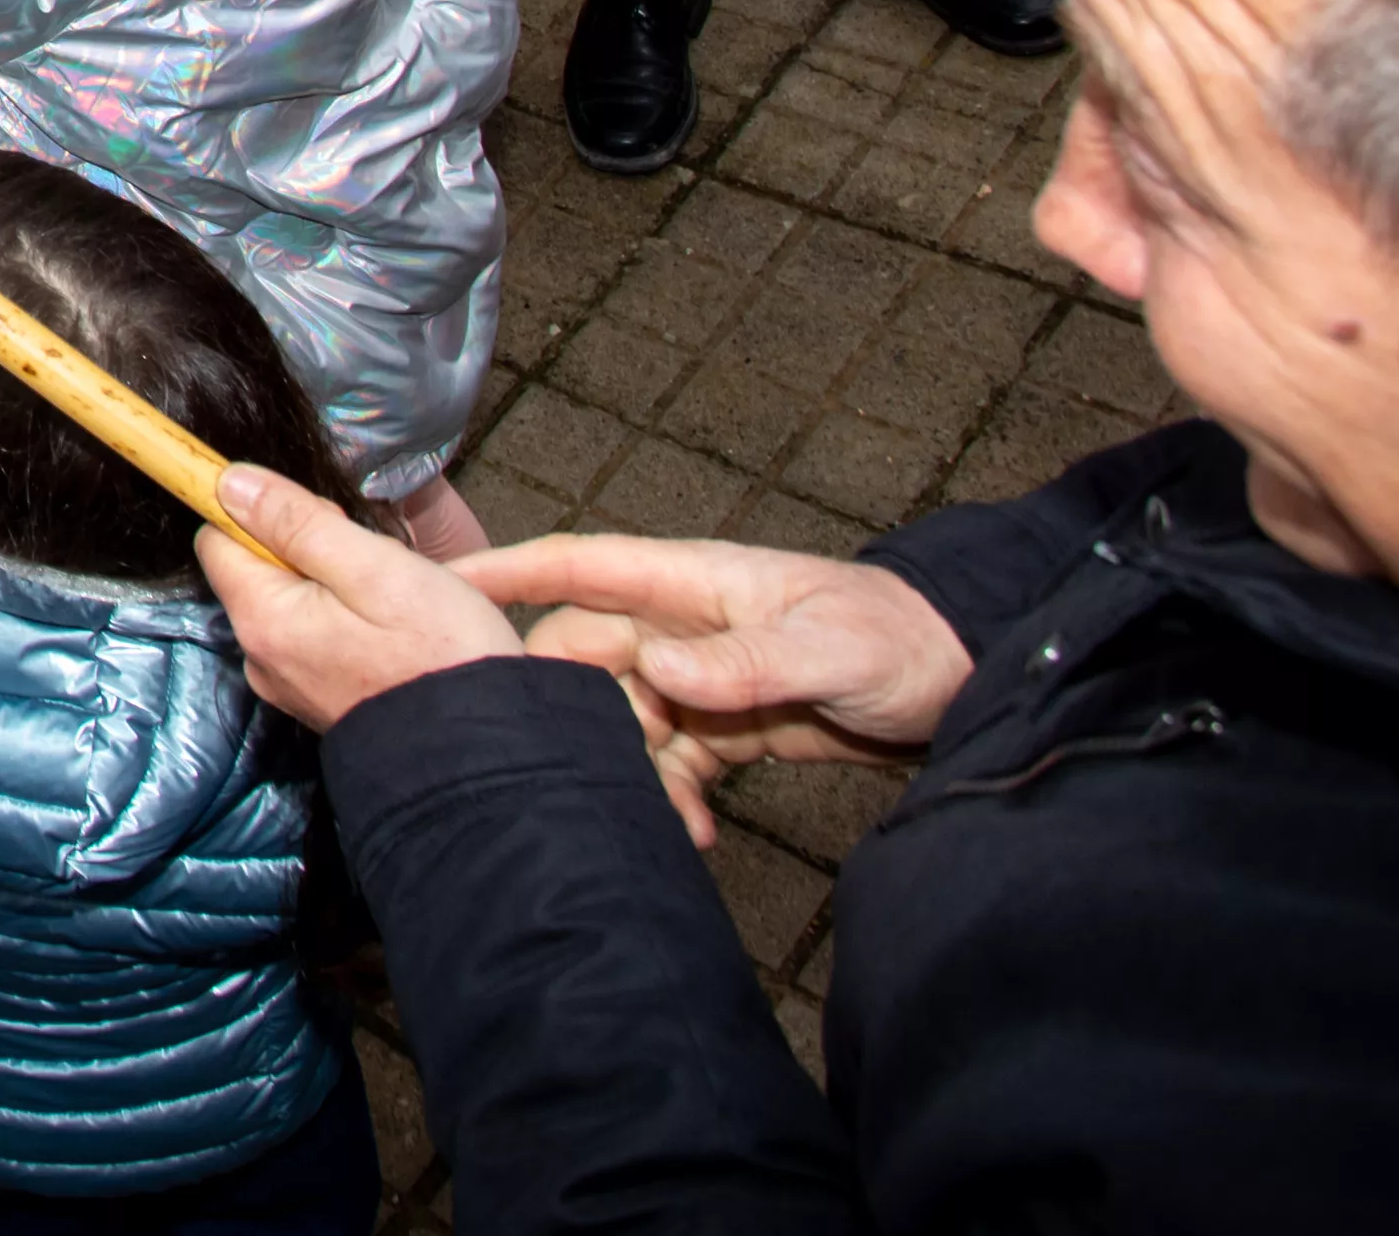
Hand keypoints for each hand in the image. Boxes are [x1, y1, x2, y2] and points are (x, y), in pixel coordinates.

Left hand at [191, 460, 524, 729]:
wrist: (483, 753)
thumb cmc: (439, 656)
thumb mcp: (374, 567)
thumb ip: (296, 521)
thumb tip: (230, 482)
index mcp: (262, 620)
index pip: (217, 539)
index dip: (263, 512)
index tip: (323, 517)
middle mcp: (261, 657)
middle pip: (255, 570)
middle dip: (306, 549)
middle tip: (372, 562)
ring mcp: (289, 684)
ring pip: (289, 602)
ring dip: (331, 585)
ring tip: (390, 600)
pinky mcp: (318, 698)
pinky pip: (313, 638)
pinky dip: (343, 621)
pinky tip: (390, 629)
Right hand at [458, 531, 972, 849]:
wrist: (960, 681)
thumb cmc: (897, 639)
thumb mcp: (827, 650)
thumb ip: (745, 662)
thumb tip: (658, 674)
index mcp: (692, 583)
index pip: (579, 566)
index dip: (505, 573)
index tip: (438, 590)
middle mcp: (681, 625)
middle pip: (585, 657)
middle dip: (572, 714)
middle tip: (578, 770)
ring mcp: (700, 676)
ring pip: (622, 718)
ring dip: (630, 770)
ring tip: (670, 822)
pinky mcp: (723, 725)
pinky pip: (668, 759)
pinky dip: (669, 796)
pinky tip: (694, 831)